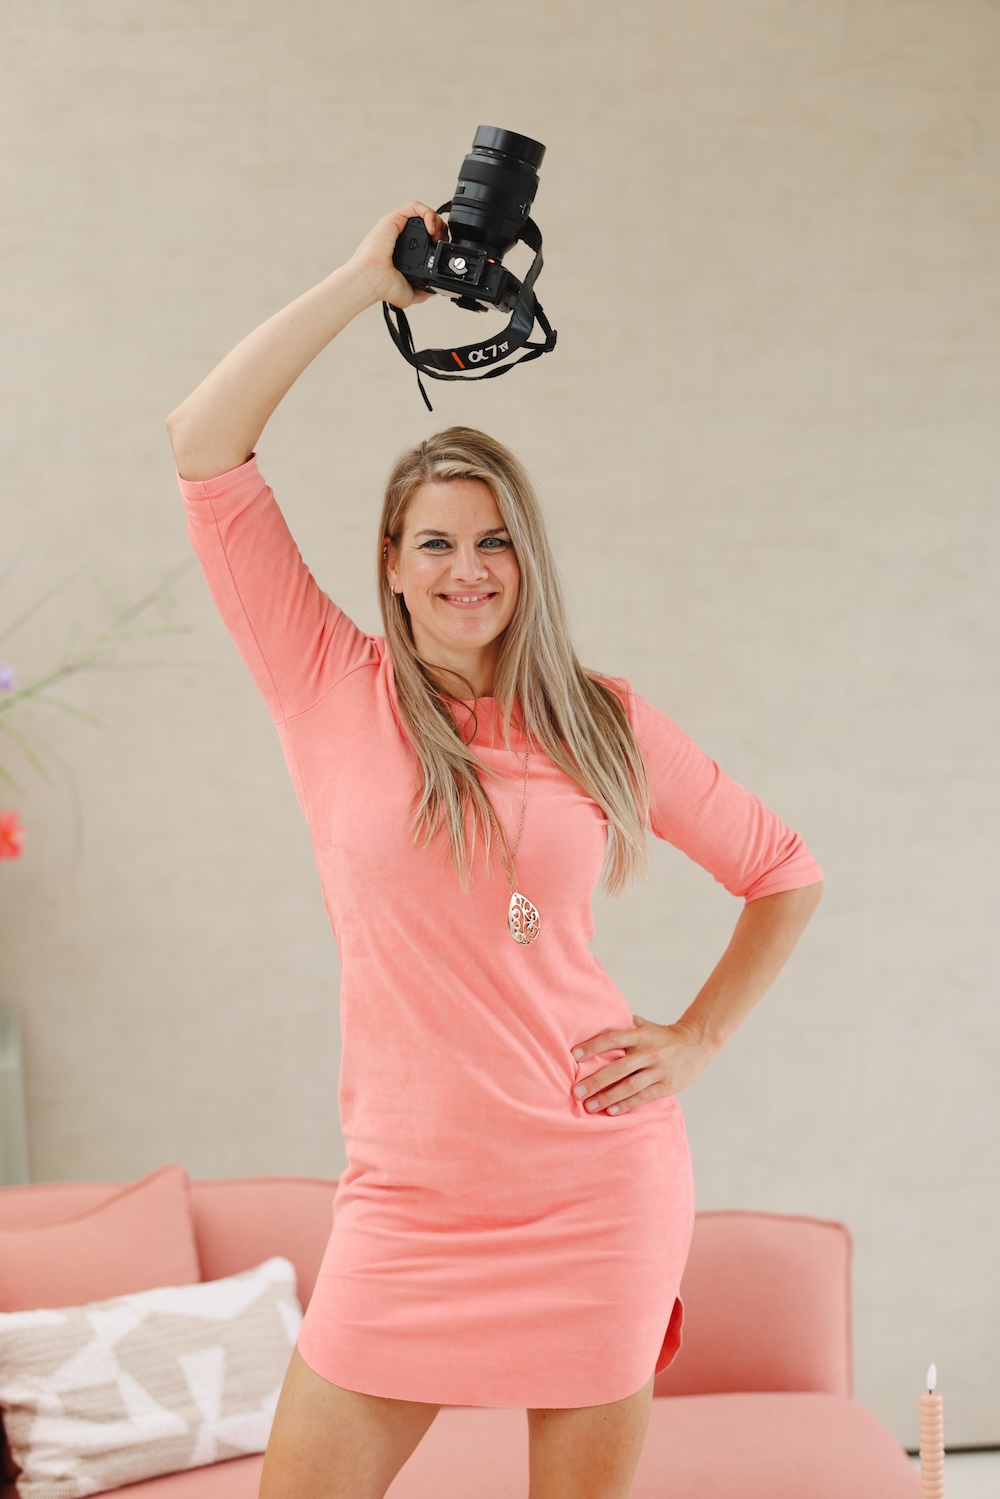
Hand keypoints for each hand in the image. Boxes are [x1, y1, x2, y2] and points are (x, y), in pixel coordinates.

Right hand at [346, 201, 449, 310]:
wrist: (372, 281)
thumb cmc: (382, 287)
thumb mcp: (409, 293)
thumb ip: (422, 291)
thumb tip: (433, 291)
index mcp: (403, 249)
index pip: (426, 236)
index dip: (439, 239)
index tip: (441, 250)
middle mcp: (399, 235)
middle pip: (427, 222)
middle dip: (441, 230)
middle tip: (442, 243)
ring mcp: (396, 226)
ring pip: (422, 212)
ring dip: (436, 221)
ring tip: (438, 237)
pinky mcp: (393, 219)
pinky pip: (414, 206)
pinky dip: (428, 213)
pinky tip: (431, 228)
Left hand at [570, 1015, 711, 1115]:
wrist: (696, 1044)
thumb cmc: (661, 1036)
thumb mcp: (644, 1025)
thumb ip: (623, 1025)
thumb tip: (594, 1022)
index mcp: (641, 1034)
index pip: (613, 1038)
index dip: (593, 1046)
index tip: (574, 1055)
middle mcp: (649, 1052)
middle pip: (618, 1068)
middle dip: (596, 1081)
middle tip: (576, 1091)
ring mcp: (658, 1070)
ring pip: (629, 1086)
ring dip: (607, 1097)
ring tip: (589, 1106)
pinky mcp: (666, 1085)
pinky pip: (642, 1097)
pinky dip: (625, 1105)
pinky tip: (610, 1111)